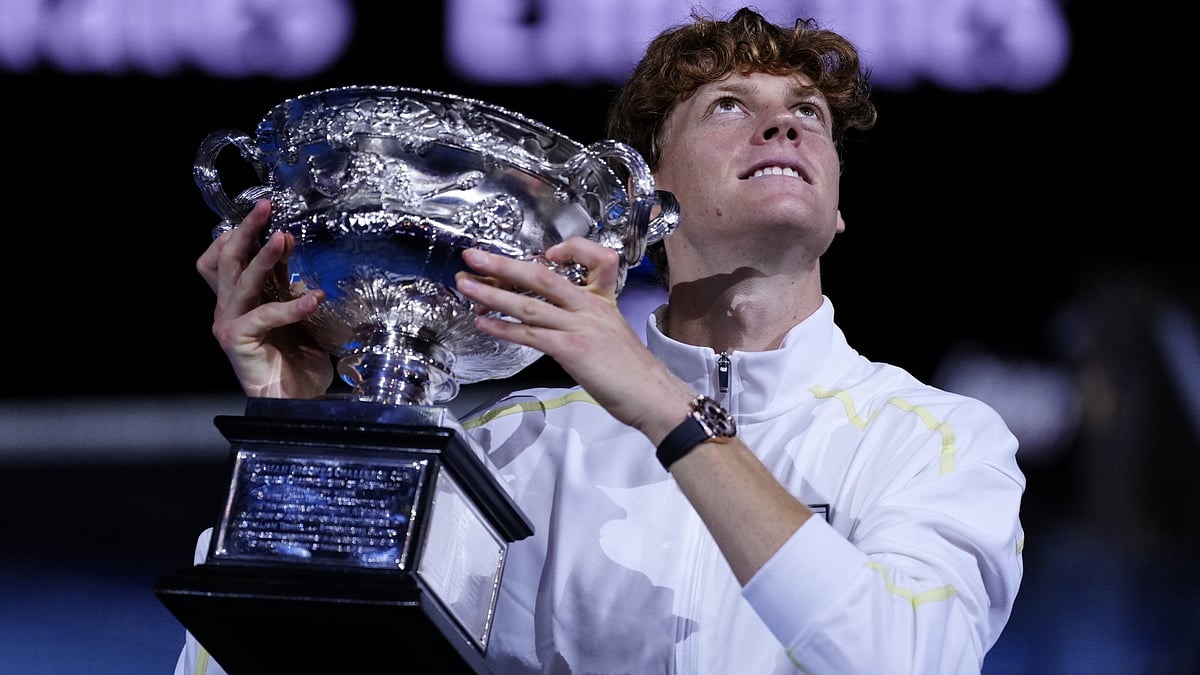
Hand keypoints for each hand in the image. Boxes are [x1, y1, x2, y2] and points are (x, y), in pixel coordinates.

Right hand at [196, 199, 333, 398]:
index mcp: (237, 299)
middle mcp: (227, 309)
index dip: (237, 234)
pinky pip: (263, 315)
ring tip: (284, 239)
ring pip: (241, 281)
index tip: (264, 213)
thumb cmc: (295, 359)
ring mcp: (229, 324)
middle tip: (265, 207)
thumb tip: (288, 243)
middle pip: (225, 260)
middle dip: (245, 230)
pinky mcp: (239, 341)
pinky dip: (290, 306)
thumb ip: (285, 281)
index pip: (221, 257)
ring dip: (263, 258)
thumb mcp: (293, 310)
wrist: (293, 400)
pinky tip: (313, 299)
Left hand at [455, 238, 692, 441]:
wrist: (653, 396)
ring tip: (465, 285)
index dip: (571, 248)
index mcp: (603, 300)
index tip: (547, 253)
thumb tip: (553, 328)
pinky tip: (484, 324)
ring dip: (492, 294)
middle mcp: (591, 307)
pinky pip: (531, 335)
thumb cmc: (632, 374)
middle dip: (503, 264)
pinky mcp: (572, 349)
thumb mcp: (612, 335)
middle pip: (542, 276)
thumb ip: (584, 325)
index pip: (595, 257)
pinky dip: (504, 328)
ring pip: (530, 303)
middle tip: (473, 256)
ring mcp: (581, 326)